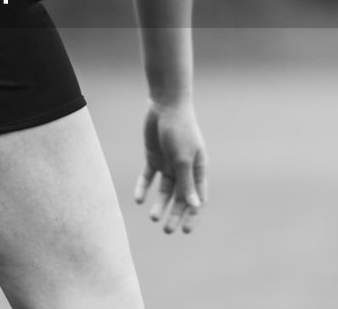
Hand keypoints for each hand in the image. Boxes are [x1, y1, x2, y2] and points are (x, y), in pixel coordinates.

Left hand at [134, 101, 206, 233]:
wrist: (165, 106)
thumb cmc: (180, 131)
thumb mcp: (183, 159)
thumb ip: (187, 183)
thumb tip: (194, 206)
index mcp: (198, 169)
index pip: (198, 197)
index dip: (193, 214)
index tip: (185, 230)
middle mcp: (184, 168)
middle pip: (180, 197)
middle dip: (175, 214)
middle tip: (167, 231)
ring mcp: (169, 163)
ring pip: (165, 190)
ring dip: (160, 204)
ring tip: (153, 218)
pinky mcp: (154, 157)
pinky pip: (149, 177)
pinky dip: (144, 188)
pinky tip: (139, 200)